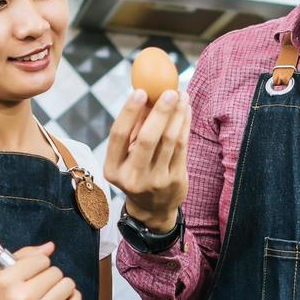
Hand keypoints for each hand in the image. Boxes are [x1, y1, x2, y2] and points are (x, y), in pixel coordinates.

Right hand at [0, 244, 80, 299]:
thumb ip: (24, 257)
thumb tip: (50, 247)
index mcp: (7, 280)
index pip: (41, 260)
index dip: (38, 265)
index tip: (32, 273)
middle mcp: (22, 296)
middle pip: (55, 272)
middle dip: (49, 276)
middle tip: (40, 286)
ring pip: (66, 285)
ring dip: (61, 287)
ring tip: (51, 293)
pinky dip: (73, 298)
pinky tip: (64, 299)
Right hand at [104, 90, 189, 231]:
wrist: (153, 208)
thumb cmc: (137, 172)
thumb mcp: (127, 156)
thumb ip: (133, 128)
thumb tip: (146, 93)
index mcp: (113, 169)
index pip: (118, 135)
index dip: (129, 112)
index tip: (140, 91)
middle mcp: (132, 177)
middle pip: (147, 138)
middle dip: (160, 112)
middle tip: (170, 91)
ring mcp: (155, 181)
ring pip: (169, 141)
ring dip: (177, 114)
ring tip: (182, 95)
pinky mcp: (175, 180)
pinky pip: (182, 147)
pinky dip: (184, 125)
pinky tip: (186, 110)